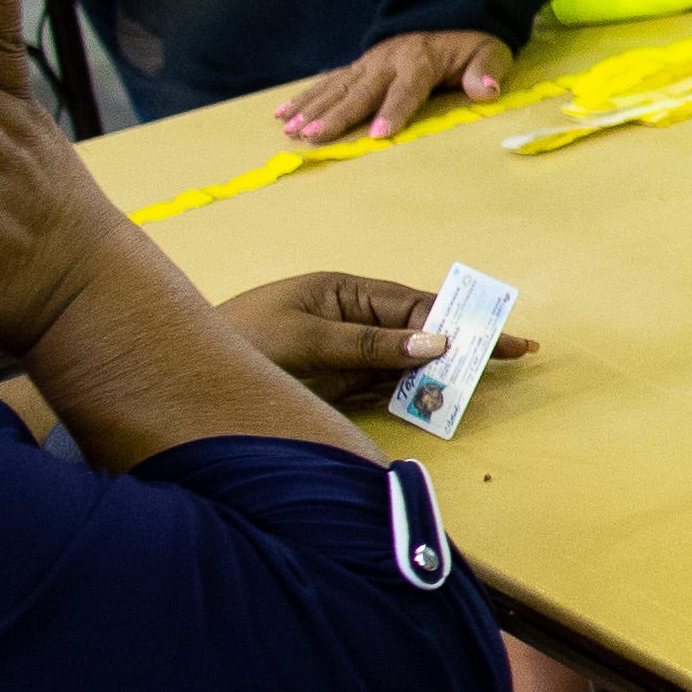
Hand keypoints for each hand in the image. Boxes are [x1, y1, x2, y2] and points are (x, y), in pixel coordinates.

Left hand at [221, 269, 541, 402]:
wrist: (175, 377)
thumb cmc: (239, 342)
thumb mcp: (304, 340)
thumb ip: (369, 344)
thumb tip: (434, 343)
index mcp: (343, 292)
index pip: (414, 304)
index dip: (460, 317)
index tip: (499, 333)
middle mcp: (350, 321)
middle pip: (419, 330)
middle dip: (465, 340)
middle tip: (515, 353)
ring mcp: (345, 355)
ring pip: (408, 362)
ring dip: (444, 371)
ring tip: (486, 380)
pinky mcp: (336, 387)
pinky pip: (387, 388)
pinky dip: (414, 395)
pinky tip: (442, 399)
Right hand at [280, 27, 511, 144]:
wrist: (445, 12)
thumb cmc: (469, 42)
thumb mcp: (489, 51)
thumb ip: (487, 70)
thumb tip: (486, 90)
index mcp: (420, 61)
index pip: (406, 89)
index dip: (393, 112)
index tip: (378, 134)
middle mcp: (387, 61)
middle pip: (360, 92)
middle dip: (336, 115)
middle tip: (313, 137)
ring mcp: (368, 63)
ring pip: (336, 87)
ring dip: (312, 109)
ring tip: (291, 130)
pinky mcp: (357, 67)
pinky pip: (327, 82)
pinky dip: (304, 98)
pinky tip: (282, 114)